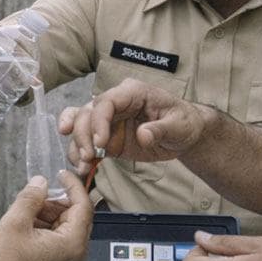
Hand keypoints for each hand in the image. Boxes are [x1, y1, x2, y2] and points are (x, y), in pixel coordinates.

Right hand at [0, 171, 91, 260]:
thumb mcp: (14, 224)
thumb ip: (30, 198)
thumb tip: (41, 182)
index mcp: (73, 242)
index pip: (83, 205)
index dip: (73, 186)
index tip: (61, 173)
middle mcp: (77, 252)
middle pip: (75, 215)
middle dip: (54, 202)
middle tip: (34, 197)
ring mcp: (69, 259)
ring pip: (65, 224)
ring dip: (47, 214)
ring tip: (24, 214)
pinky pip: (58, 236)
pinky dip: (45, 226)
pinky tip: (26, 226)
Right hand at [58, 78, 209, 172]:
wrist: (184, 135)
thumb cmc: (184, 123)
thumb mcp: (179, 125)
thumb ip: (160, 129)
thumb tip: (143, 135)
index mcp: (133, 93)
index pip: (106, 102)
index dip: (98, 121)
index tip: (100, 143)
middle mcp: (116, 103)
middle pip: (87, 113)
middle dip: (83, 135)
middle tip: (88, 156)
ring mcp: (109, 120)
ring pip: (80, 125)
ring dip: (76, 145)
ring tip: (82, 164)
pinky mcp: (106, 137)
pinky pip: (85, 141)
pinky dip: (79, 154)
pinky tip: (82, 167)